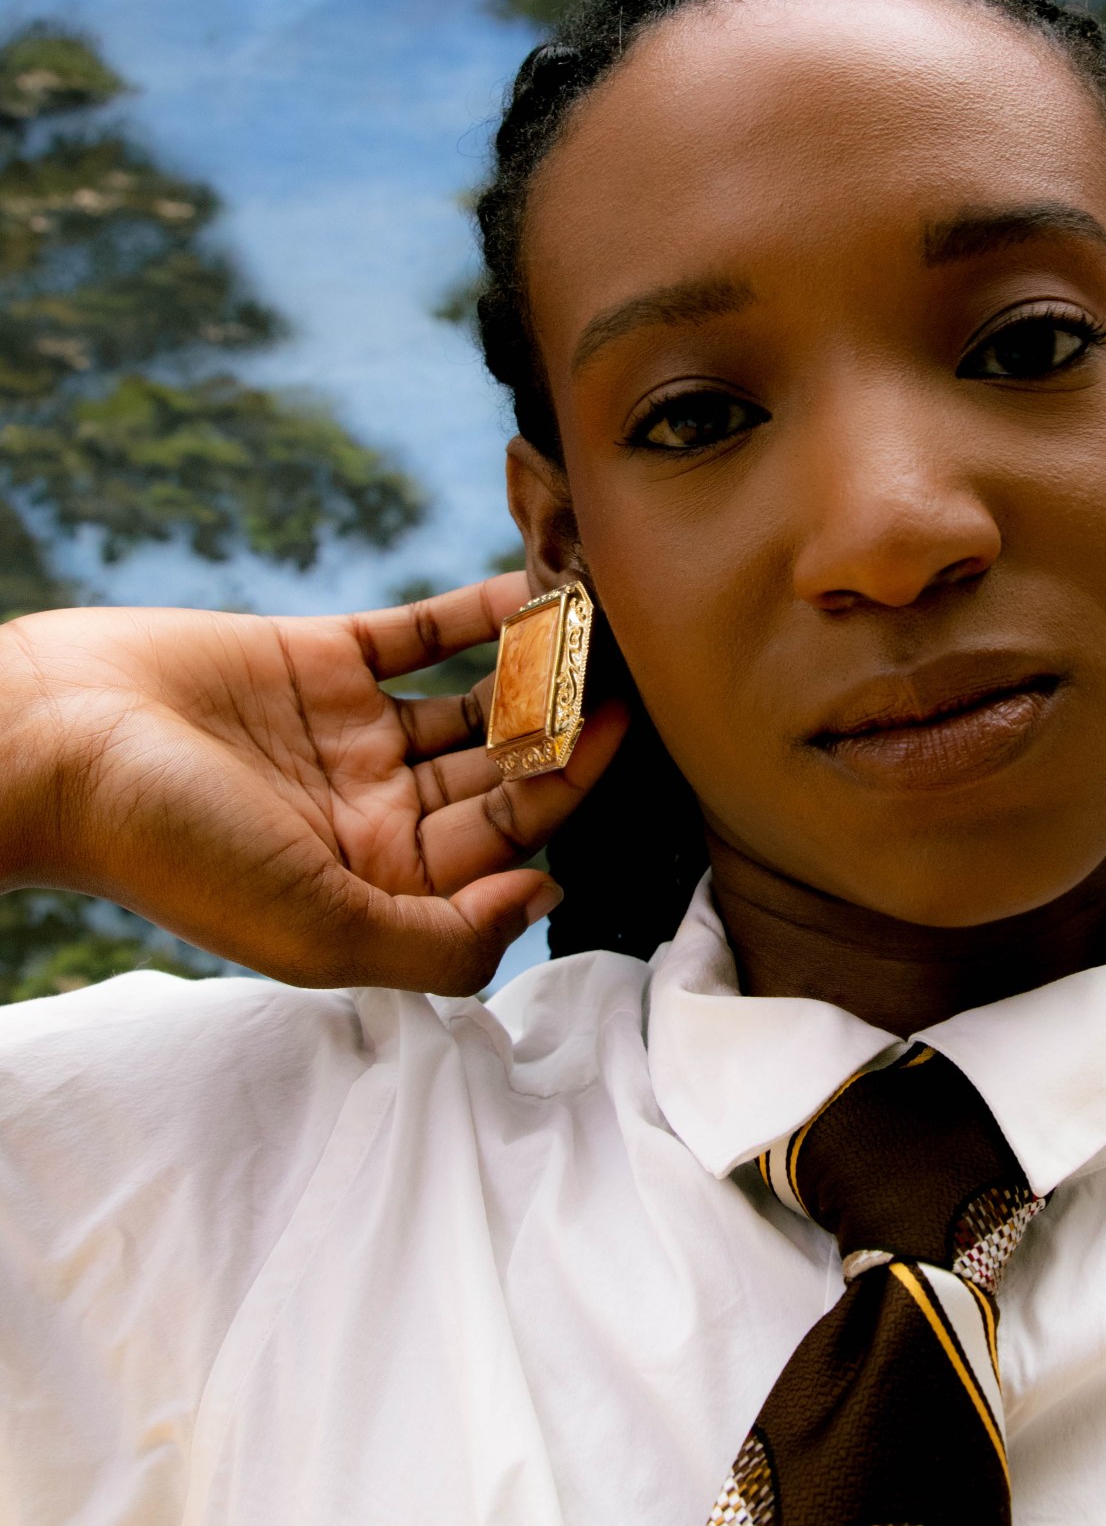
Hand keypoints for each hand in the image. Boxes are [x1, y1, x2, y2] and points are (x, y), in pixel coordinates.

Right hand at [0, 577, 625, 993]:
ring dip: (533, 666)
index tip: (628, 730)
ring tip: (595, 618)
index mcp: (380, 884)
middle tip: (627, 664)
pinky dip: (476, 612)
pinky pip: (418, 636)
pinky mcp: (316, 662)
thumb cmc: (175, 852)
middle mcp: (374, 814)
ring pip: (471, 700)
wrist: (52, 746)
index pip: (505, 841)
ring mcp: (348, 735)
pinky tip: (534, 586)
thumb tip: (548, 895)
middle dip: (563, 725)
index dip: (568, 790)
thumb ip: (441, 938)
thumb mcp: (321, 930)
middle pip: (499, 769)